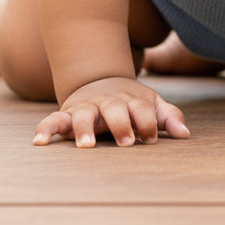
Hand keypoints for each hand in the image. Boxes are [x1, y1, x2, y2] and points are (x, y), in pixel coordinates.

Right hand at [33, 77, 189, 147]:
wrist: (100, 78)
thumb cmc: (131, 101)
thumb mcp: (151, 104)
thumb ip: (168, 116)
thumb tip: (185, 135)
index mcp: (131, 101)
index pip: (142, 110)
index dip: (147, 123)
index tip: (150, 139)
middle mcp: (108, 103)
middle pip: (115, 110)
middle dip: (121, 124)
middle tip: (126, 141)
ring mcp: (86, 107)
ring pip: (84, 115)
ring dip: (84, 129)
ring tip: (86, 146)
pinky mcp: (67, 114)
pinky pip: (53, 120)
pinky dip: (45, 129)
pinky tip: (39, 142)